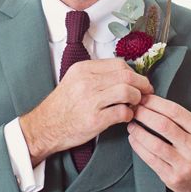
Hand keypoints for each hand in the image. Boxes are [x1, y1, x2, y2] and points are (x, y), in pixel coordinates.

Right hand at [19, 59, 152, 165]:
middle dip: (142, 84)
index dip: (134, 72)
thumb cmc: (62, 105)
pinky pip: (122, 112)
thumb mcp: (74, 80)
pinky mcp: (94, 120)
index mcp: (83, 69)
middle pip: (126, 76)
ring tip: (135, 104)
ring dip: (137, 99)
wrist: (44, 127)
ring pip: (127, 91)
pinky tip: (126, 117)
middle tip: (146, 92)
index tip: (139, 80)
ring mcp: (90, 101)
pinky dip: (129, 114)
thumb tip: (124, 74)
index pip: (118, 64)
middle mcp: (87, 82)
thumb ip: (96, 74)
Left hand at [127, 94, 190, 191]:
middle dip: (144, 114)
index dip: (156, 103)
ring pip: (155, 144)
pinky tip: (134, 139)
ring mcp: (184, 165)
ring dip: (139, 131)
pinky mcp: (173, 178)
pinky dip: (139, 147)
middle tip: (134, 109)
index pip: (176, 112)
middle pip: (164, 126)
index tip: (144, 99)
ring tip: (132, 124)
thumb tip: (154, 104)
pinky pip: (151, 160)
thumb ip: (183, 120)